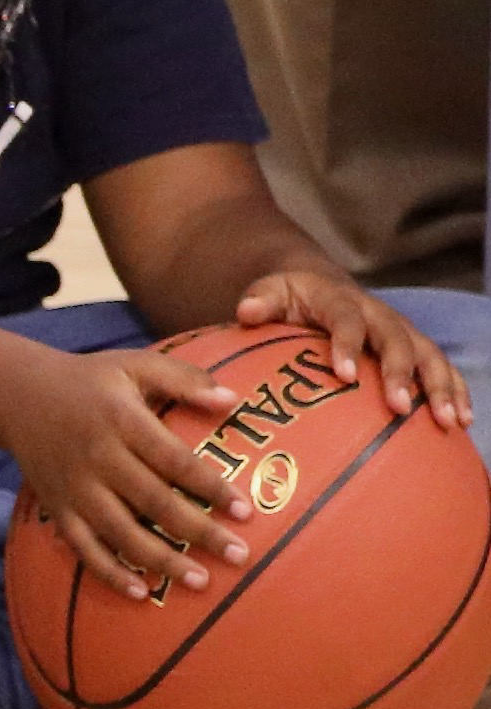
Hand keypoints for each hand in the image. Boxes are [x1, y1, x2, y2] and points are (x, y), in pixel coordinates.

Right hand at [6, 341, 253, 597]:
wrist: (16, 395)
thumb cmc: (91, 381)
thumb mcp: (135, 364)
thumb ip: (184, 379)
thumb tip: (233, 401)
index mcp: (121, 420)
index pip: (172, 459)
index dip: (209, 486)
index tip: (245, 511)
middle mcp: (97, 456)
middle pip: (153, 502)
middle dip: (198, 531)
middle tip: (239, 556)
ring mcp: (74, 487)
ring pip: (121, 532)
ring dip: (161, 560)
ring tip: (200, 582)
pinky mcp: (57, 508)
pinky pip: (84, 547)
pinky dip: (110, 573)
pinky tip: (142, 594)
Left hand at [235, 267, 474, 435]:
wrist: (322, 284)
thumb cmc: (291, 297)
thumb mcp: (271, 291)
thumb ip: (260, 300)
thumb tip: (247, 312)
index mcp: (339, 299)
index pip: (345, 319)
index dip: (346, 344)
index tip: (344, 375)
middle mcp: (377, 313)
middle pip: (396, 340)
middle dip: (401, 373)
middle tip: (399, 407)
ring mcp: (401, 330)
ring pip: (428, 355)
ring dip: (441, 387)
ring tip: (448, 421)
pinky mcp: (416, 346)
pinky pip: (442, 368)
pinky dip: (455, 392)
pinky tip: (461, 423)